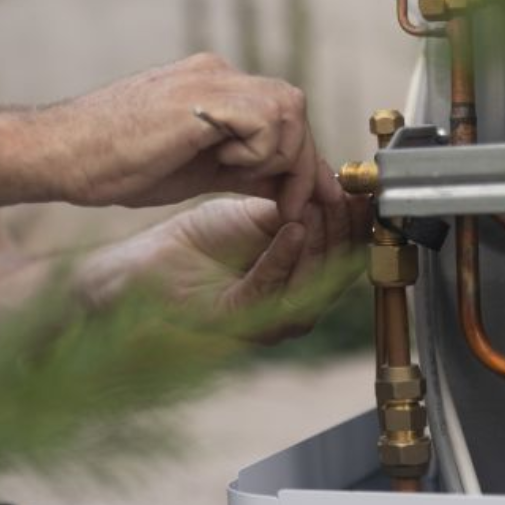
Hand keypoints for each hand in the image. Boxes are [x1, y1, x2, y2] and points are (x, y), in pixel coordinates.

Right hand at [29, 54, 339, 220]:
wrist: (58, 153)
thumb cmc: (110, 165)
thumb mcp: (193, 170)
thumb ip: (240, 169)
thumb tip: (287, 186)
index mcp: (211, 86)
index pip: (280, 113)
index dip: (302, 158)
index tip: (307, 200)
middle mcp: (216, 73)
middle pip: (293, 107)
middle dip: (303, 162)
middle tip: (292, 205)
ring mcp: (209, 79)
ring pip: (288, 109)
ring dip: (277, 158)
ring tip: (235, 178)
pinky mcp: (202, 96)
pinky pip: (267, 121)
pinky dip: (258, 153)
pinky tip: (219, 164)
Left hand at [78, 194, 367, 344]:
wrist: (142, 263)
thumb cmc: (194, 243)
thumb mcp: (254, 215)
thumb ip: (294, 206)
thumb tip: (338, 184)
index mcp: (296, 281)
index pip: (341, 254)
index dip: (355, 224)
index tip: (361, 190)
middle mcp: (288, 306)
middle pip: (335, 271)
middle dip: (344, 229)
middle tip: (345, 194)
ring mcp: (264, 319)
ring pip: (310, 282)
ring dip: (321, 239)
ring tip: (320, 204)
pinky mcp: (235, 320)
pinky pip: (270, 288)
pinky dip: (285, 256)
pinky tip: (293, 228)